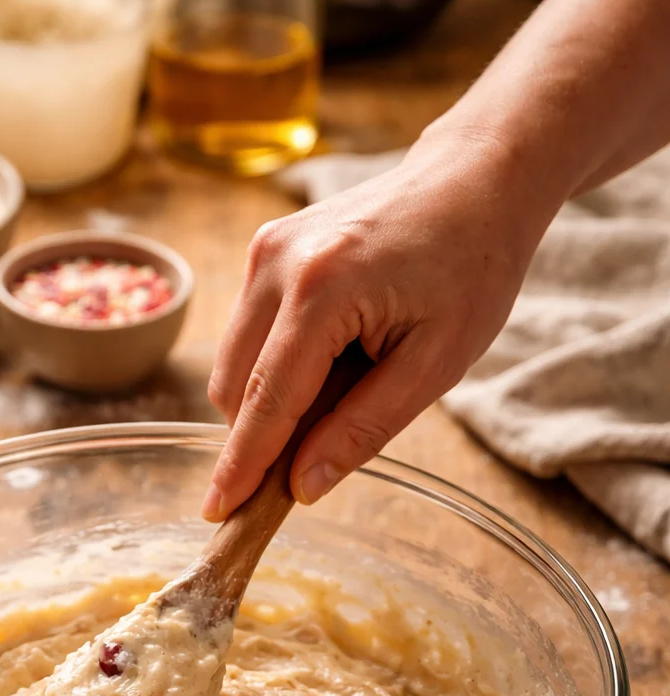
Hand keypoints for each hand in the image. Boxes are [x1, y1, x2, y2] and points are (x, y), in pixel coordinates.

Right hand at [203, 129, 554, 522]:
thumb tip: (302, 487)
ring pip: (234, 365)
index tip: (219, 514)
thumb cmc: (471, 267)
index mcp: (322, 290)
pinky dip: (277, 366)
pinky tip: (334, 356)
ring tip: (347, 383)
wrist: (475, 181)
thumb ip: (363, 429)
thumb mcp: (435, 365)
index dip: (242, 466)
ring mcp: (264, 251)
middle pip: (234, 388)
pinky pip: (248, 335)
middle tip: (324, 449)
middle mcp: (276, 264)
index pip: (266, 402)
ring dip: (272, 399)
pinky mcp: (264, 249)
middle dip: (261, 435)